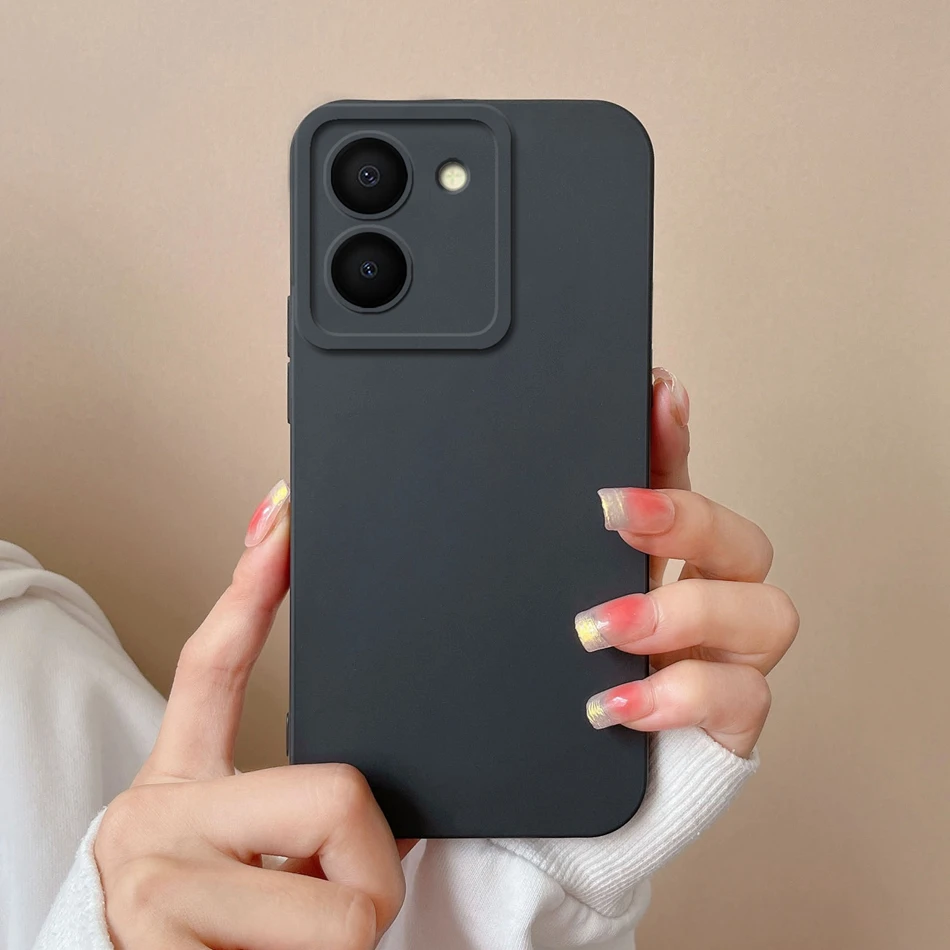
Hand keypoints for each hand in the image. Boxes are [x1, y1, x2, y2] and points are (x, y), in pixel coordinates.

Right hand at [95, 481, 405, 949]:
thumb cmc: (222, 945)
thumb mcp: (256, 869)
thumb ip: (308, 823)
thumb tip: (401, 812)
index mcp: (177, 788)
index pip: (213, 667)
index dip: (252, 589)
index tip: (284, 518)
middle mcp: (151, 821)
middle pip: (340, 794)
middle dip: (370, 870)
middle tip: (335, 917)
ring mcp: (151, 882)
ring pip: (345, 901)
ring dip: (351, 942)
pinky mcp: (159, 944)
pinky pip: (321, 949)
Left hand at [576, 369, 798, 756]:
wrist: (590, 773)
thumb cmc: (581, 677)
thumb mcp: (563, 601)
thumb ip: (565, 547)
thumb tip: (540, 480)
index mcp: (670, 563)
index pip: (683, 483)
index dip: (676, 436)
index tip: (658, 391)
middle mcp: (716, 598)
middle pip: (743, 540)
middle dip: (686, 521)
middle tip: (613, 515)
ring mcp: (734, 658)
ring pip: (766, 612)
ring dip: (681, 613)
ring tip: (600, 629)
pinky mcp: (736, 718)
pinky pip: (739, 699)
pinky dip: (676, 696)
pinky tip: (615, 702)